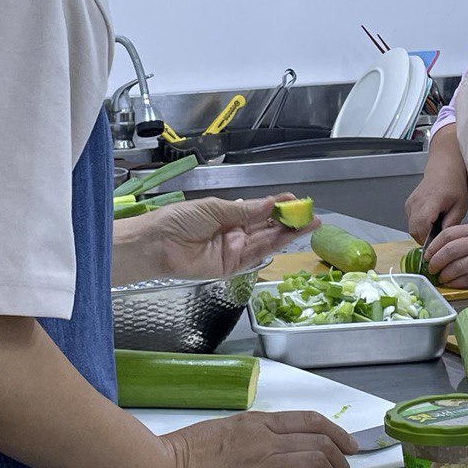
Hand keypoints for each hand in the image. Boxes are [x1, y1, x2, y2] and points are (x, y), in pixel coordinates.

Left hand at [114, 194, 316, 283]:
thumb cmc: (179, 221)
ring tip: (308, 224)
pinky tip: (285, 234)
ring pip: (265, 241)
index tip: (295, 200)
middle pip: (266, 227)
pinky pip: (254, 255)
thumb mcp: (213, 208)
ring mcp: (233, 250)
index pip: (258, 210)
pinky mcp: (230, 267)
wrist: (156, 244)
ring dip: (286, 233)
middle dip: (288, 221)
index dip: (277, 205)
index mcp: (227, 215)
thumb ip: (243, 210)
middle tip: (310, 215)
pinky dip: (270, 245)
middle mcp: (233, 233)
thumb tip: (268, 204)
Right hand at [159, 410, 356, 467]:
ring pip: (316, 464)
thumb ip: (257, 433)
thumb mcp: (229, 428)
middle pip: (322, 443)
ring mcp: (260, 464)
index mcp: (259, 421)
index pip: (312, 420)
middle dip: (342, 463)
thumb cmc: (187, 451)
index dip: (339, 433)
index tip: (350, 446)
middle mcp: (265, 439)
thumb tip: (282, 444)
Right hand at [405, 170, 467, 244]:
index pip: (422, 226)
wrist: (443, 170)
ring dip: (421, 233)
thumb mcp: (460, 206)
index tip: (437, 245)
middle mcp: (417, 202)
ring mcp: (410, 203)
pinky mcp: (408, 205)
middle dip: (425, 239)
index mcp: (432, 201)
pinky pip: (410, 222)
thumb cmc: (454, 185)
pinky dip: (418, 227)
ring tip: (435, 229)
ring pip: (411, 228)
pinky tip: (430, 222)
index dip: (428, 239)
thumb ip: (452, 222)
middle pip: (414, 230)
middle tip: (438, 239)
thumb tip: (443, 237)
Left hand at [424, 223, 467, 287]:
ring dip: (446, 274)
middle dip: (436, 262)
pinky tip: (452, 284)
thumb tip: (436, 250)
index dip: (433, 246)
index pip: (448, 235)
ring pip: (459, 266)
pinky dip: (458, 282)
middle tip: (431, 269)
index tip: (426, 256)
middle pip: (451, 251)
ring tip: (441, 278)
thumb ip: (460, 237)